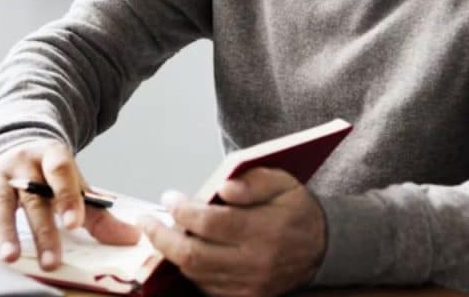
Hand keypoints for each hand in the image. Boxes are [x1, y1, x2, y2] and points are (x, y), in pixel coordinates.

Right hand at [0, 138, 140, 270]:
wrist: (18, 148)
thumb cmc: (50, 176)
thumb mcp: (76, 186)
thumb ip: (100, 214)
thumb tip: (133, 238)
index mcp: (52, 154)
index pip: (61, 170)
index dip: (68, 195)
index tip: (75, 223)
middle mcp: (23, 161)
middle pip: (32, 195)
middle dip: (41, 230)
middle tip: (50, 260)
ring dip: (4, 229)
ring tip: (10, 256)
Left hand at [138, 167, 325, 296]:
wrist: (322, 247)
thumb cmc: (295, 209)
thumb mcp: (282, 182)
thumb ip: (253, 181)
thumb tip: (224, 187)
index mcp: (265, 230)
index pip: (211, 223)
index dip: (183, 210)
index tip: (169, 197)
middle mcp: (256, 262)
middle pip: (194, 255)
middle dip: (162, 237)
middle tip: (146, 221)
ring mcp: (249, 285)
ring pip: (195, 274)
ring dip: (172, 253)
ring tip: (161, 232)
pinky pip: (206, 287)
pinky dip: (189, 269)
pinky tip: (183, 250)